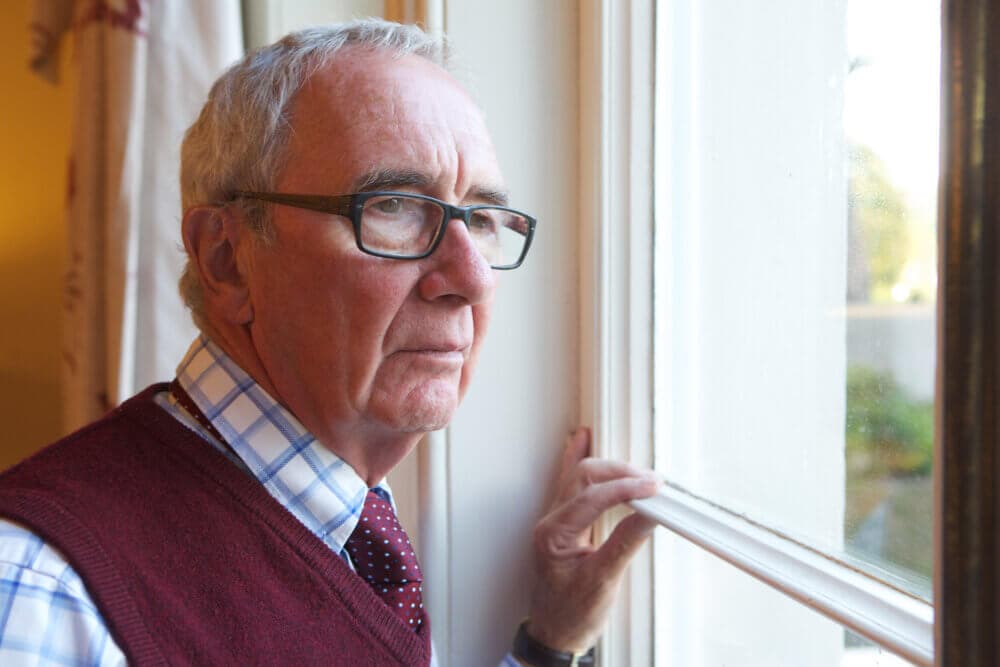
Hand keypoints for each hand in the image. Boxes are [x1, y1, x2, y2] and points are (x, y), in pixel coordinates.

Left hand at [525, 427, 659, 652]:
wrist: (555, 635)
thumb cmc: (570, 615)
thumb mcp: (602, 582)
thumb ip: (625, 543)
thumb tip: (650, 514)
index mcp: (553, 535)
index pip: (592, 498)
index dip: (626, 489)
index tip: (653, 488)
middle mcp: (550, 522)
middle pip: (583, 477)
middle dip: (619, 473)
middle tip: (651, 481)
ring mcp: (555, 522)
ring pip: (577, 477)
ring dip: (606, 467)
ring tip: (634, 465)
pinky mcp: (565, 525)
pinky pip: (572, 486)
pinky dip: (579, 462)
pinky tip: (581, 442)